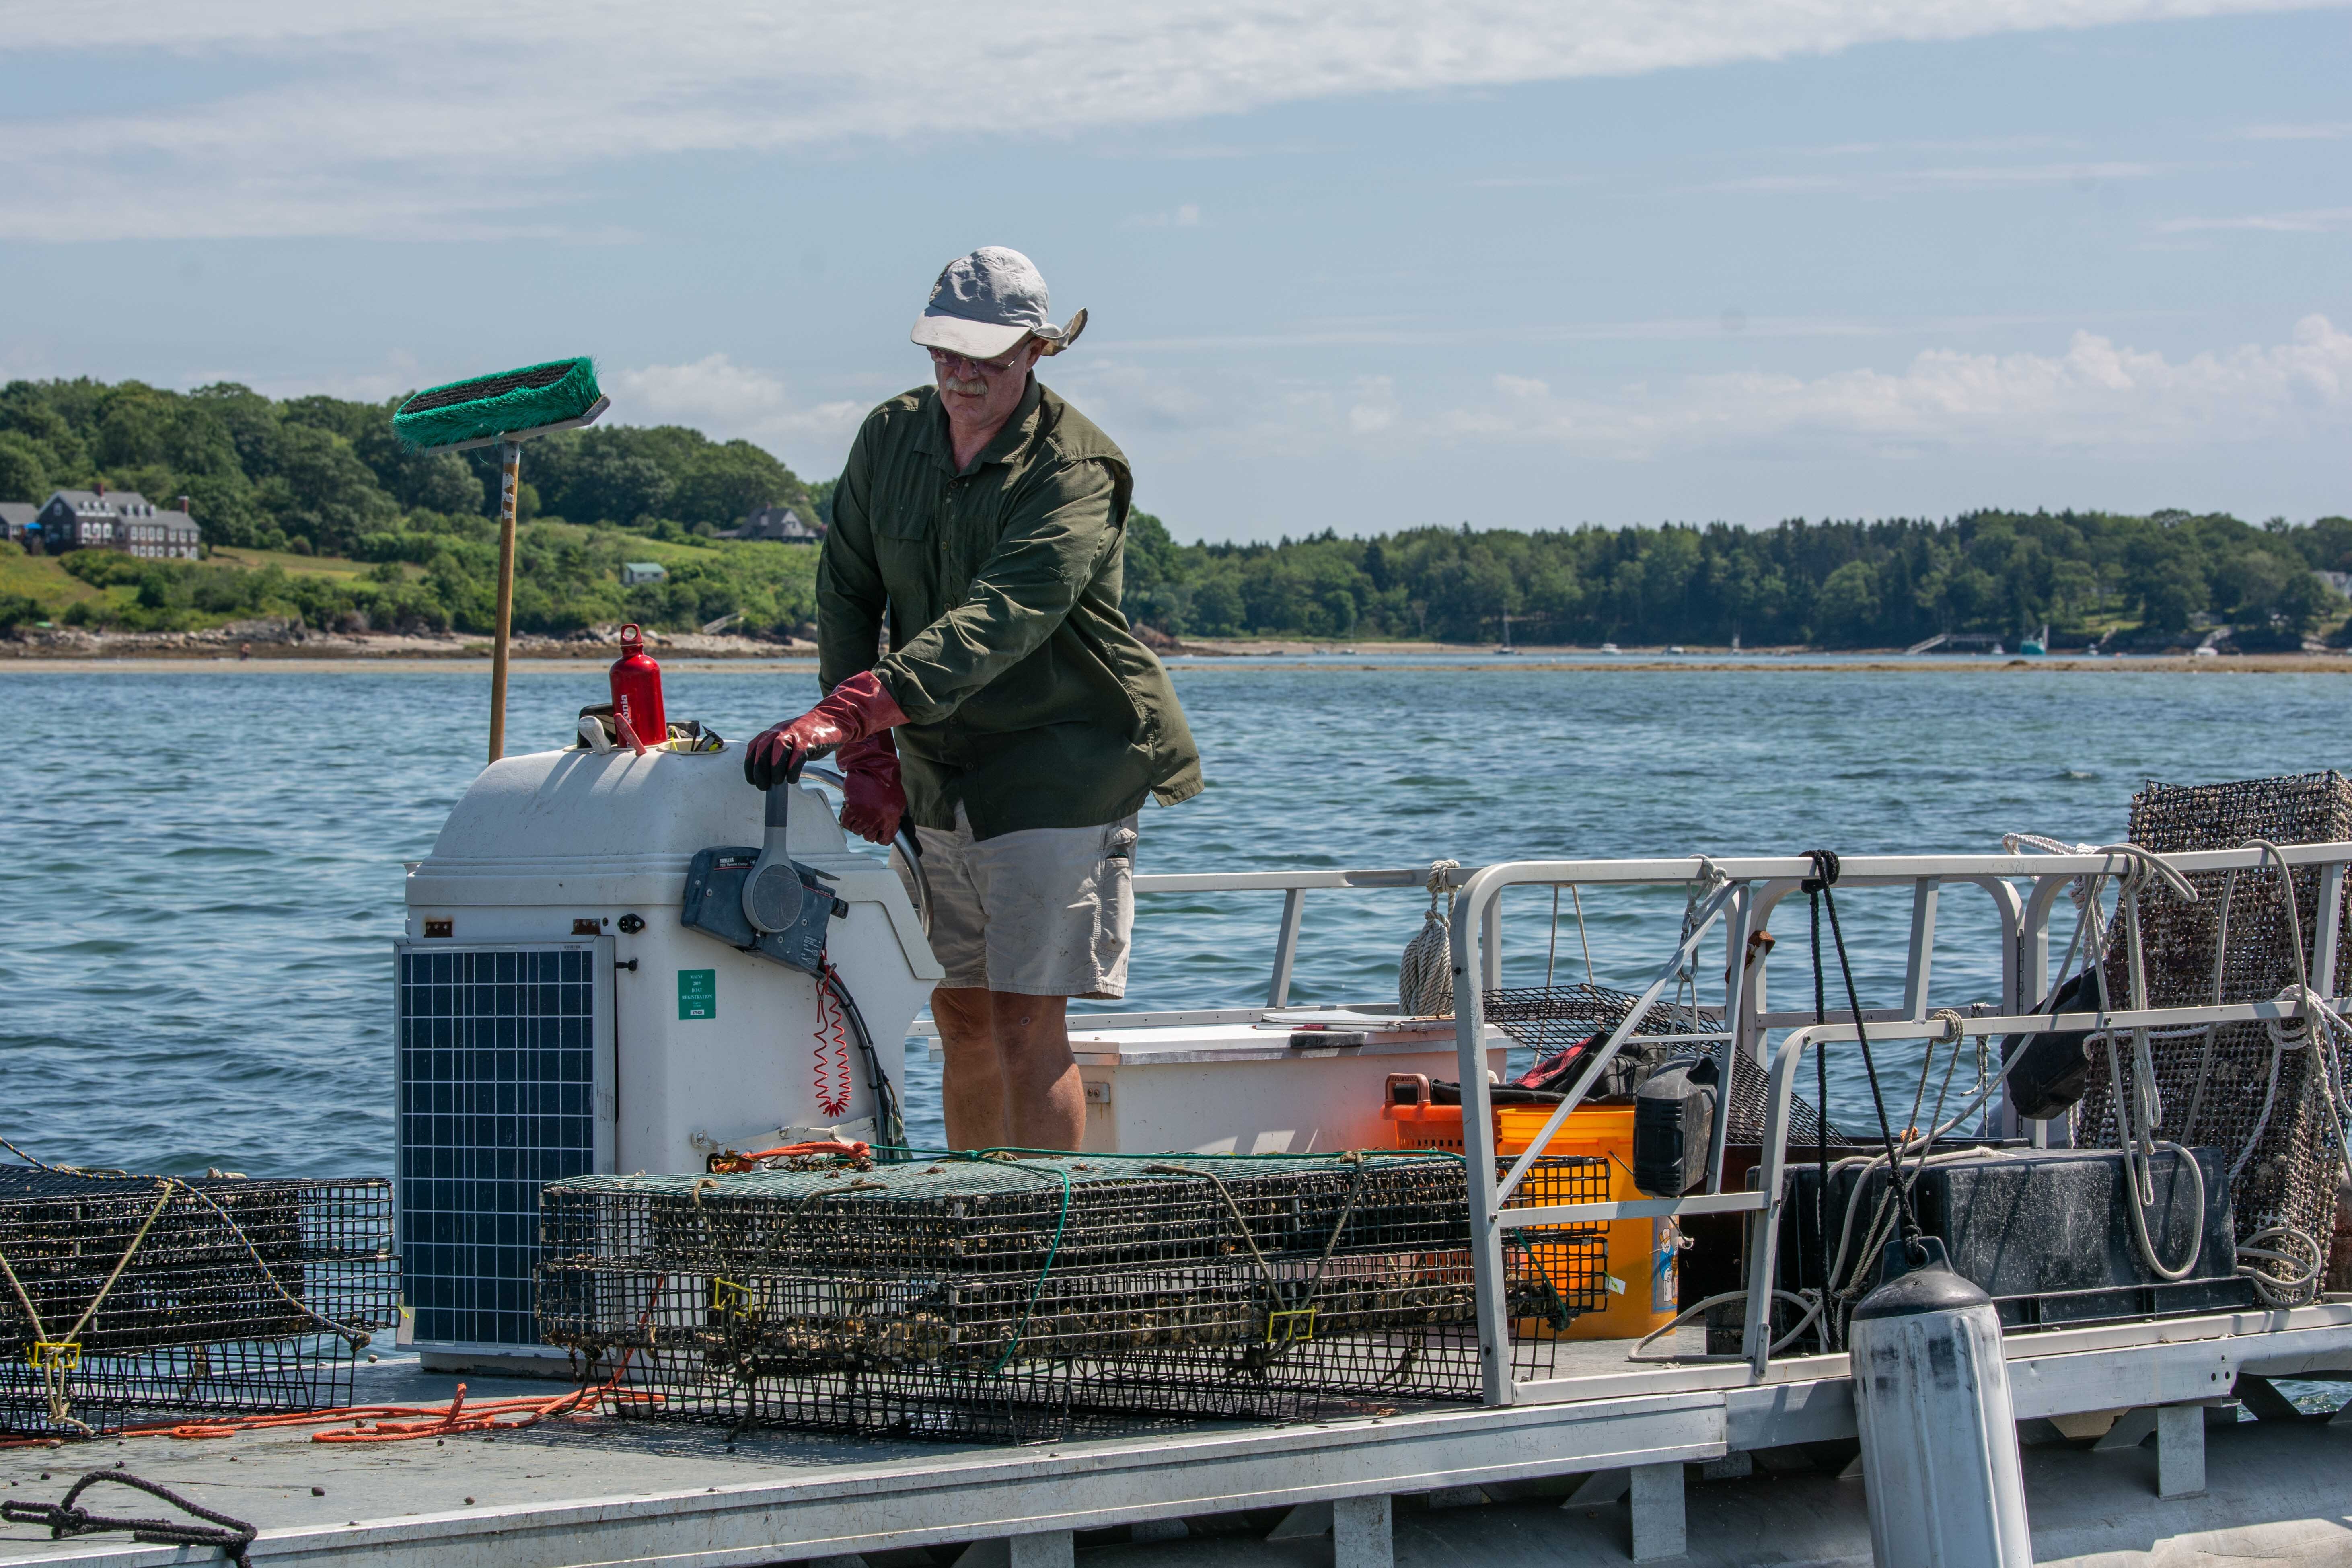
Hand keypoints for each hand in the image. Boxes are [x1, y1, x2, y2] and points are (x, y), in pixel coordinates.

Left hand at [743, 670, 909, 790]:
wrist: (835, 720)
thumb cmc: (812, 735)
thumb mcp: (791, 740)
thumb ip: (779, 752)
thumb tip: (770, 776)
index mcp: (774, 731)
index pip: (754, 746)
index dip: (750, 765)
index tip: (751, 780)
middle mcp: (781, 730)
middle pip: (763, 749)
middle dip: (760, 770)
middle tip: (763, 786)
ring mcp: (796, 733)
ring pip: (778, 749)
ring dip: (775, 768)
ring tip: (777, 783)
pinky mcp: (810, 739)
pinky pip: (797, 755)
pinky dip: (792, 769)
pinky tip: (793, 779)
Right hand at [837, 733, 905, 843]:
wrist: (874, 766)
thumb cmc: (888, 782)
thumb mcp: (898, 802)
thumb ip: (893, 818)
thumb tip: (887, 829)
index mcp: (892, 818)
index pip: (884, 840)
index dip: (879, 836)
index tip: (876, 831)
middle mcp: (878, 819)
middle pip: (868, 837)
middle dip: (866, 829)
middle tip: (865, 818)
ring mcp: (865, 815)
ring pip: (856, 831)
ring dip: (856, 822)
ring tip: (858, 811)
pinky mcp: (852, 808)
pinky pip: (846, 823)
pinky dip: (846, 818)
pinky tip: (849, 810)